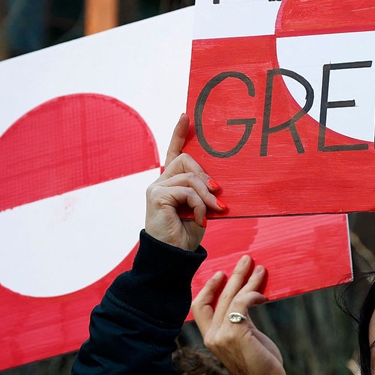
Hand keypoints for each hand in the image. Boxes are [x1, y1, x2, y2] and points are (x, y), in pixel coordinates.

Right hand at [145, 115, 227, 251]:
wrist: (174, 257)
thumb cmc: (187, 235)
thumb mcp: (200, 208)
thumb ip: (203, 191)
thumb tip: (216, 183)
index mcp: (170, 183)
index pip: (173, 152)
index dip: (178, 134)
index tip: (186, 116)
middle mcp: (160, 182)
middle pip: (185, 159)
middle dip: (205, 176)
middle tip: (218, 194)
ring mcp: (156, 188)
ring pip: (189, 176)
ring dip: (206, 196)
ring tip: (212, 212)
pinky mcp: (157, 196)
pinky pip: (187, 190)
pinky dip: (198, 205)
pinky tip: (199, 219)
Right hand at [193, 255, 287, 374]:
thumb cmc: (259, 363)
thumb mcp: (245, 337)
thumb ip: (239, 320)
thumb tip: (245, 298)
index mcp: (210, 337)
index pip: (199, 307)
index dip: (208, 288)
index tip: (221, 274)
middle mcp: (212, 336)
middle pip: (218, 296)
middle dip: (234, 275)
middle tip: (246, 260)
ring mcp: (221, 335)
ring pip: (231, 297)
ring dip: (246, 280)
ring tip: (260, 269)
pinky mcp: (235, 333)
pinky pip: (242, 303)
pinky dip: (252, 294)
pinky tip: (263, 295)